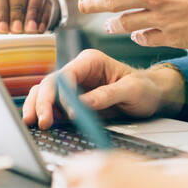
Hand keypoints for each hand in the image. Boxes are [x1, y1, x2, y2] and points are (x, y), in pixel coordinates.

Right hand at [22, 48, 183, 128]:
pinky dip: (46, 115)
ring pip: (46, 94)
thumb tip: (81, 105)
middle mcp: (78, 72)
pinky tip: (43, 125)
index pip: (66, 75)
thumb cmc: (145, 87)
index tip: (64, 113)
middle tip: (40, 122)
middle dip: (41, 102)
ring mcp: (74, 87)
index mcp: (90, 61)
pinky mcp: (74, 102)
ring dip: (38, 108)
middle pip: (50, 84)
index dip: (60, 94)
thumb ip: (106, 95)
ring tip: (34, 124)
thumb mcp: (131, 90)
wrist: (153, 96)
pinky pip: (54, 107)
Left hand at [77, 0, 187, 49]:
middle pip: (114, 2)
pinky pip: (145, 38)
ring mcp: (162, 18)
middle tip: (82, 5)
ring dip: (112, 23)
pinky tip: (136, 35)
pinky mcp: (172, 37)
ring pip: (126, 23)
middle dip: (94, 4)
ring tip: (106, 24)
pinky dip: (137, 36)